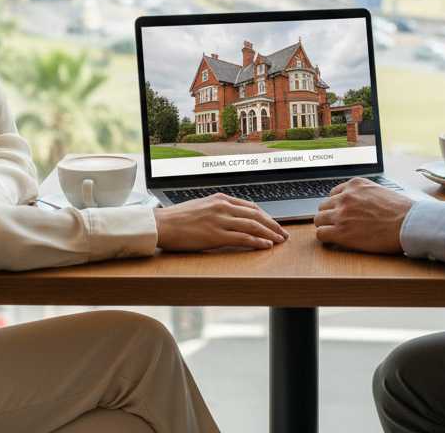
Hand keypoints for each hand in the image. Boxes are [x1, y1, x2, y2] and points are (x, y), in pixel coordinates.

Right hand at [154, 194, 289, 250]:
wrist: (160, 224)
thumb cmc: (176, 219)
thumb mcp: (200, 207)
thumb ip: (216, 210)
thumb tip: (229, 218)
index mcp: (219, 198)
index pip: (250, 206)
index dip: (265, 216)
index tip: (274, 224)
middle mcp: (222, 206)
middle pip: (256, 215)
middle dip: (273, 225)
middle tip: (284, 233)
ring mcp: (220, 220)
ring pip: (253, 226)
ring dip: (270, 234)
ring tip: (280, 241)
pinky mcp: (215, 235)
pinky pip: (242, 238)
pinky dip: (257, 242)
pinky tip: (266, 246)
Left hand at [313, 177, 413, 253]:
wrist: (409, 223)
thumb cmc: (401, 211)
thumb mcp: (381, 191)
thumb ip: (366, 195)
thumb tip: (361, 204)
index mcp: (355, 185)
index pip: (334, 193)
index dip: (336, 205)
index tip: (341, 213)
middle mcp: (346, 197)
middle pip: (324, 206)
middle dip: (330, 215)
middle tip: (338, 225)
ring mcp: (342, 214)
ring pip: (319, 219)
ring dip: (325, 226)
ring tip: (335, 234)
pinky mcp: (341, 232)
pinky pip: (321, 234)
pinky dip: (324, 238)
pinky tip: (332, 241)